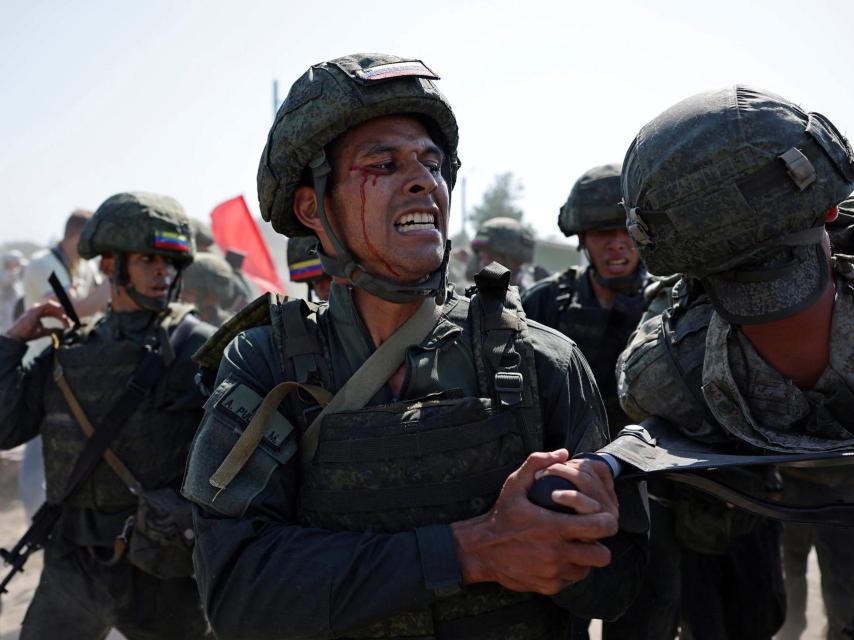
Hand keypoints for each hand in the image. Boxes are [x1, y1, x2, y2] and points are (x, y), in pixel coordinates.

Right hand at [4, 301, 69, 341]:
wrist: (17, 336)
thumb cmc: (27, 334)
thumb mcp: (43, 332)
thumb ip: (51, 330)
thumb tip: (61, 331)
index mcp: (39, 313)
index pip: (53, 313)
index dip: (62, 318)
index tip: (68, 324)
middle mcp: (37, 308)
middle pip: (54, 310)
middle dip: (63, 316)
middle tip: (69, 323)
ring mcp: (36, 308)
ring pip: (53, 307)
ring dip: (61, 313)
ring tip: (67, 320)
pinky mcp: (36, 309)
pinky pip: (49, 304)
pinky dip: (57, 307)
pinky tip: (62, 313)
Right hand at [451, 450, 618, 594]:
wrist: (480, 550)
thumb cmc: (501, 515)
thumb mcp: (514, 484)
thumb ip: (538, 462)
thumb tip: (563, 452)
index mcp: (554, 527)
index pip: (599, 527)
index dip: (605, 521)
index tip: (598, 516)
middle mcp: (556, 553)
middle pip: (602, 555)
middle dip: (600, 545)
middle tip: (589, 536)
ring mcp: (553, 572)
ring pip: (587, 569)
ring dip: (583, 559)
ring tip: (572, 547)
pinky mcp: (548, 587)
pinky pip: (571, 579)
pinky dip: (568, 570)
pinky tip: (557, 558)